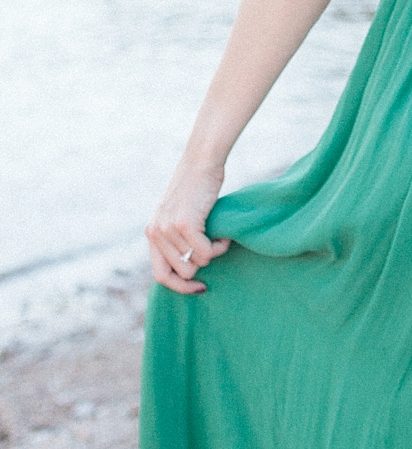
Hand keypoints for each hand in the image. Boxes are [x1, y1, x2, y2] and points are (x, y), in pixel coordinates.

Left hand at [145, 159, 230, 294]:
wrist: (201, 161)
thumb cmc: (197, 188)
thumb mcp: (177, 215)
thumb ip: (175, 239)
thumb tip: (189, 270)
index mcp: (152, 233)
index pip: (160, 275)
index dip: (180, 287)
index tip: (200, 287)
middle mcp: (156, 233)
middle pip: (183, 271)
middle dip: (202, 262)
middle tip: (213, 244)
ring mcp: (169, 229)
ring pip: (197, 262)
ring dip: (213, 251)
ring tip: (218, 234)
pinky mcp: (185, 224)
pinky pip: (207, 252)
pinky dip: (220, 245)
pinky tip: (223, 232)